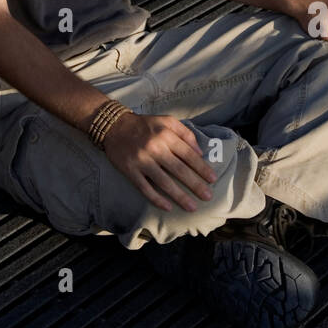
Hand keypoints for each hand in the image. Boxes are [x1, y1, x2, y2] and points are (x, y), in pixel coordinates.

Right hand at [101, 112, 217, 211]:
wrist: (114, 127)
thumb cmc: (145, 125)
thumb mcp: (167, 121)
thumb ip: (185, 133)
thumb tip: (200, 152)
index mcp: (165, 134)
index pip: (188, 154)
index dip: (202, 168)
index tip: (213, 179)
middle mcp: (155, 147)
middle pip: (179, 170)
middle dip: (195, 185)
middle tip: (208, 197)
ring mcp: (142, 160)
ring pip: (164, 182)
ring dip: (179, 196)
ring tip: (192, 207)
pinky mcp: (130, 171)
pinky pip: (145, 188)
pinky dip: (156, 199)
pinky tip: (168, 207)